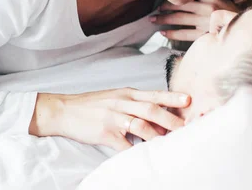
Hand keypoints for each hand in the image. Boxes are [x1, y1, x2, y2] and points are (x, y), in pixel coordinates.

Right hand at [30, 88, 190, 150]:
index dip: (171, 97)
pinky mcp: (104, 133)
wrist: (64, 110)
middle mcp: (121, 103)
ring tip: (169, 142)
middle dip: (170, 118)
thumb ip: (134, 104)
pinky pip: (123, 144)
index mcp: (126, 94)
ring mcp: (113, 118)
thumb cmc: (91, 105)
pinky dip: (135, 151)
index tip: (188, 99)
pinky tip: (144, 157)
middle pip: (150, 109)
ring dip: (156, 135)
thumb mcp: (114, 97)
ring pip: (139, 125)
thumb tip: (158, 117)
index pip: (153, 94)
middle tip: (186, 126)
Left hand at [150, 0, 239, 41]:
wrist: (245, 29)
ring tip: (153, 20)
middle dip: (164, 8)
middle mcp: (208, 7)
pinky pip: (184, 34)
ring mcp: (206, 22)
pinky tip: (162, 32)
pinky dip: (171, 33)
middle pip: (180, 6)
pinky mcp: (204, 35)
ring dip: (163, 19)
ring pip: (179, 19)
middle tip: (154, 10)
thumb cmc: (230, 14)